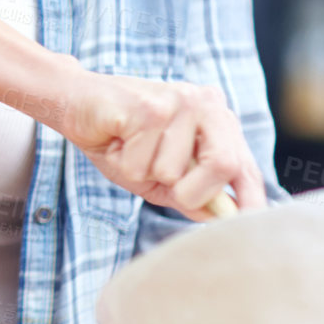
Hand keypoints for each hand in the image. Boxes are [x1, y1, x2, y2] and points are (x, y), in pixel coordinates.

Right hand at [58, 68, 266, 219]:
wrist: (72, 100)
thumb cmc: (117, 138)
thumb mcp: (159, 174)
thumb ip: (190, 194)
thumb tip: (220, 218)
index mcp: (216, 118)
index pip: (243, 163)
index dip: (251, 196)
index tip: (250, 222)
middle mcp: (205, 104)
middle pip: (224, 165)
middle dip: (193, 192)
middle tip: (169, 189)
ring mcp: (178, 103)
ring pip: (173, 171)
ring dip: (143, 173)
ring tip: (129, 149)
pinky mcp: (149, 108)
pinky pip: (142, 164)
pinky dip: (123, 163)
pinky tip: (116, 139)